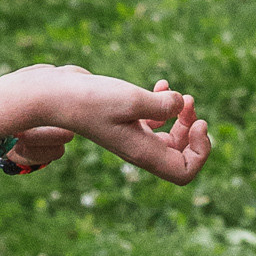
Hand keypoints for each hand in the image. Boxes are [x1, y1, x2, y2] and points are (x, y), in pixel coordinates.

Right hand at [0, 66, 210, 182]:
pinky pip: (154, 119)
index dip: (201, 152)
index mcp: (142, 153)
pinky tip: (161, 84)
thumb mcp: (131, 100)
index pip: (184, 171)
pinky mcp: (123, 119)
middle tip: (190, 105)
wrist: (54, 93)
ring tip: (181, 95)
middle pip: (181, 153)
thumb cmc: (89, 100)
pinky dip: (165, 104)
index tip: (198, 123)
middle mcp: (139, 148)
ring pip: (170, 135)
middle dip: (193, 130)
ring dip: (182, 116)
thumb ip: (162, 105)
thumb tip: (181, 105)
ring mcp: (131, 134)